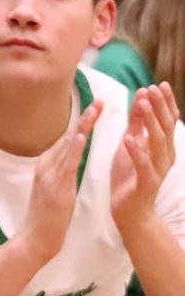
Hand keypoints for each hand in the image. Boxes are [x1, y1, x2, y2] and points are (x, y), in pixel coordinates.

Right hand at [16, 101, 101, 264]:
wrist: (36, 238)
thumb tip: (72, 156)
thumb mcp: (54, 187)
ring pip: (68, 146)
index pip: (67, 137)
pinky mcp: (56, 188)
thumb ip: (62, 170)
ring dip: (82, 127)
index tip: (95, 106)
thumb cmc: (48, 216)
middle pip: (68, 136)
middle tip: (99, 101)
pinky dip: (73, 149)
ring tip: (95, 111)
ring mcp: (50, 176)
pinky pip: (66, 166)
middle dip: (85, 118)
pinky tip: (80, 137)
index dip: (81, 121)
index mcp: (46, 164)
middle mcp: (46, 165)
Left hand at [112, 84, 178, 232]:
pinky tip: (128, 138)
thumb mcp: (132, 142)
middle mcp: (165, 156)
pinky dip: (136, 150)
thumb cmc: (130, 174)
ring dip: (150, 122)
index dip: (164, 103)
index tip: (159, 84)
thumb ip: (137, 123)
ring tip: (141, 103)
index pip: (167, 121)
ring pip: (157, 143)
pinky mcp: (146, 183)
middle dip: (159, 107)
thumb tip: (141, 96)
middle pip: (165, 128)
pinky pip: (143, 165)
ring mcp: (157, 170)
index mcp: (163, 147)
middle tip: (152, 89)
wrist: (130, 210)